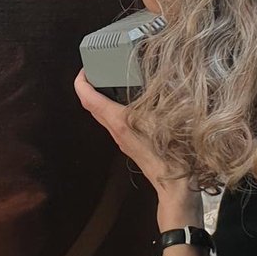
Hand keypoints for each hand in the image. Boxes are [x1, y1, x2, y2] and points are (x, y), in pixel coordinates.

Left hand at [74, 70, 201, 225]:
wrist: (175, 187)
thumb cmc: (172, 156)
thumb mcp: (167, 118)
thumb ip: (161, 96)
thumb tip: (161, 78)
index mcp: (120, 121)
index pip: (88, 98)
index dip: (81, 81)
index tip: (84, 69)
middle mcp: (116, 130)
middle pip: (91, 106)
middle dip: (89, 86)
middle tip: (96, 70)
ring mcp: (122, 139)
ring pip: (102, 115)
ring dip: (100, 98)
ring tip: (111, 81)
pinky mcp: (130, 144)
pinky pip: (114, 122)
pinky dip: (113, 108)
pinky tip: (129, 101)